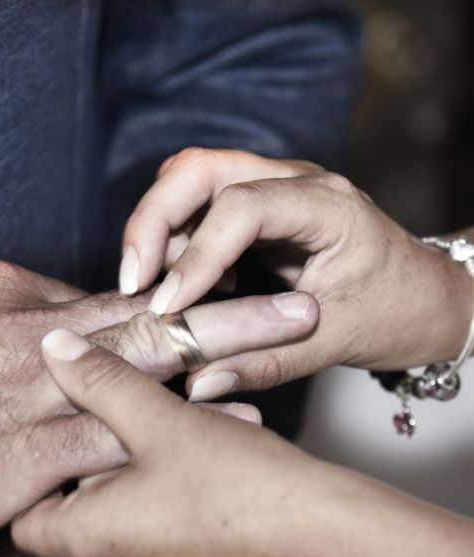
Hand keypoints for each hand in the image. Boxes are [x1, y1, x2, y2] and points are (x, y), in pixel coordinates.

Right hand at [0, 259, 316, 556]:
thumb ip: (8, 333)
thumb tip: (59, 337)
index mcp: (9, 297)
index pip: (111, 295)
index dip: (174, 301)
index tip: (218, 298)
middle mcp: (31, 331)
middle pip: (152, 308)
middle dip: (228, 301)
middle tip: (293, 299)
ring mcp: (35, 387)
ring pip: (154, 358)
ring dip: (229, 345)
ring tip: (291, 333)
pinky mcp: (29, 450)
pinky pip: (130, 433)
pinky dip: (188, 425)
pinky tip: (238, 422)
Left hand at [12, 332, 352, 556]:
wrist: (330, 540)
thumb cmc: (243, 485)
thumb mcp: (162, 419)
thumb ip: (103, 381)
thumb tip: (54, 349)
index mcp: (91, 541)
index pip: (27, 521)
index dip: (40, 479)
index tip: (66, 444)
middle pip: (79, 523)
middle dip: (98, 475)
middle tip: (129, 433)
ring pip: (127, 535)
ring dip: (142, 491)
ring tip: (177, 446)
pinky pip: (168, 552)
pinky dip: (175, 516)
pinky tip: (211, 479)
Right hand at [119, 148, 472, 399]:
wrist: (428, 296)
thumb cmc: (400, 309)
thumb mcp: (340, 340)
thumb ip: (268, 362)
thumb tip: (199, 383)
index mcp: (326, 204)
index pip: (240, 207)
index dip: (195, 256)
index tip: (167, 307)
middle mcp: (296, 181)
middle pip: (198, 168)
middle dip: (152, 219)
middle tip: (132, 279)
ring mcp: (275, 189)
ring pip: (191, 180)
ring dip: (158, 228)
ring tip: (153, 288)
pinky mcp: (261, 208)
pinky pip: (201, 206)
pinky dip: (177, 239)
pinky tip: (187, 285)